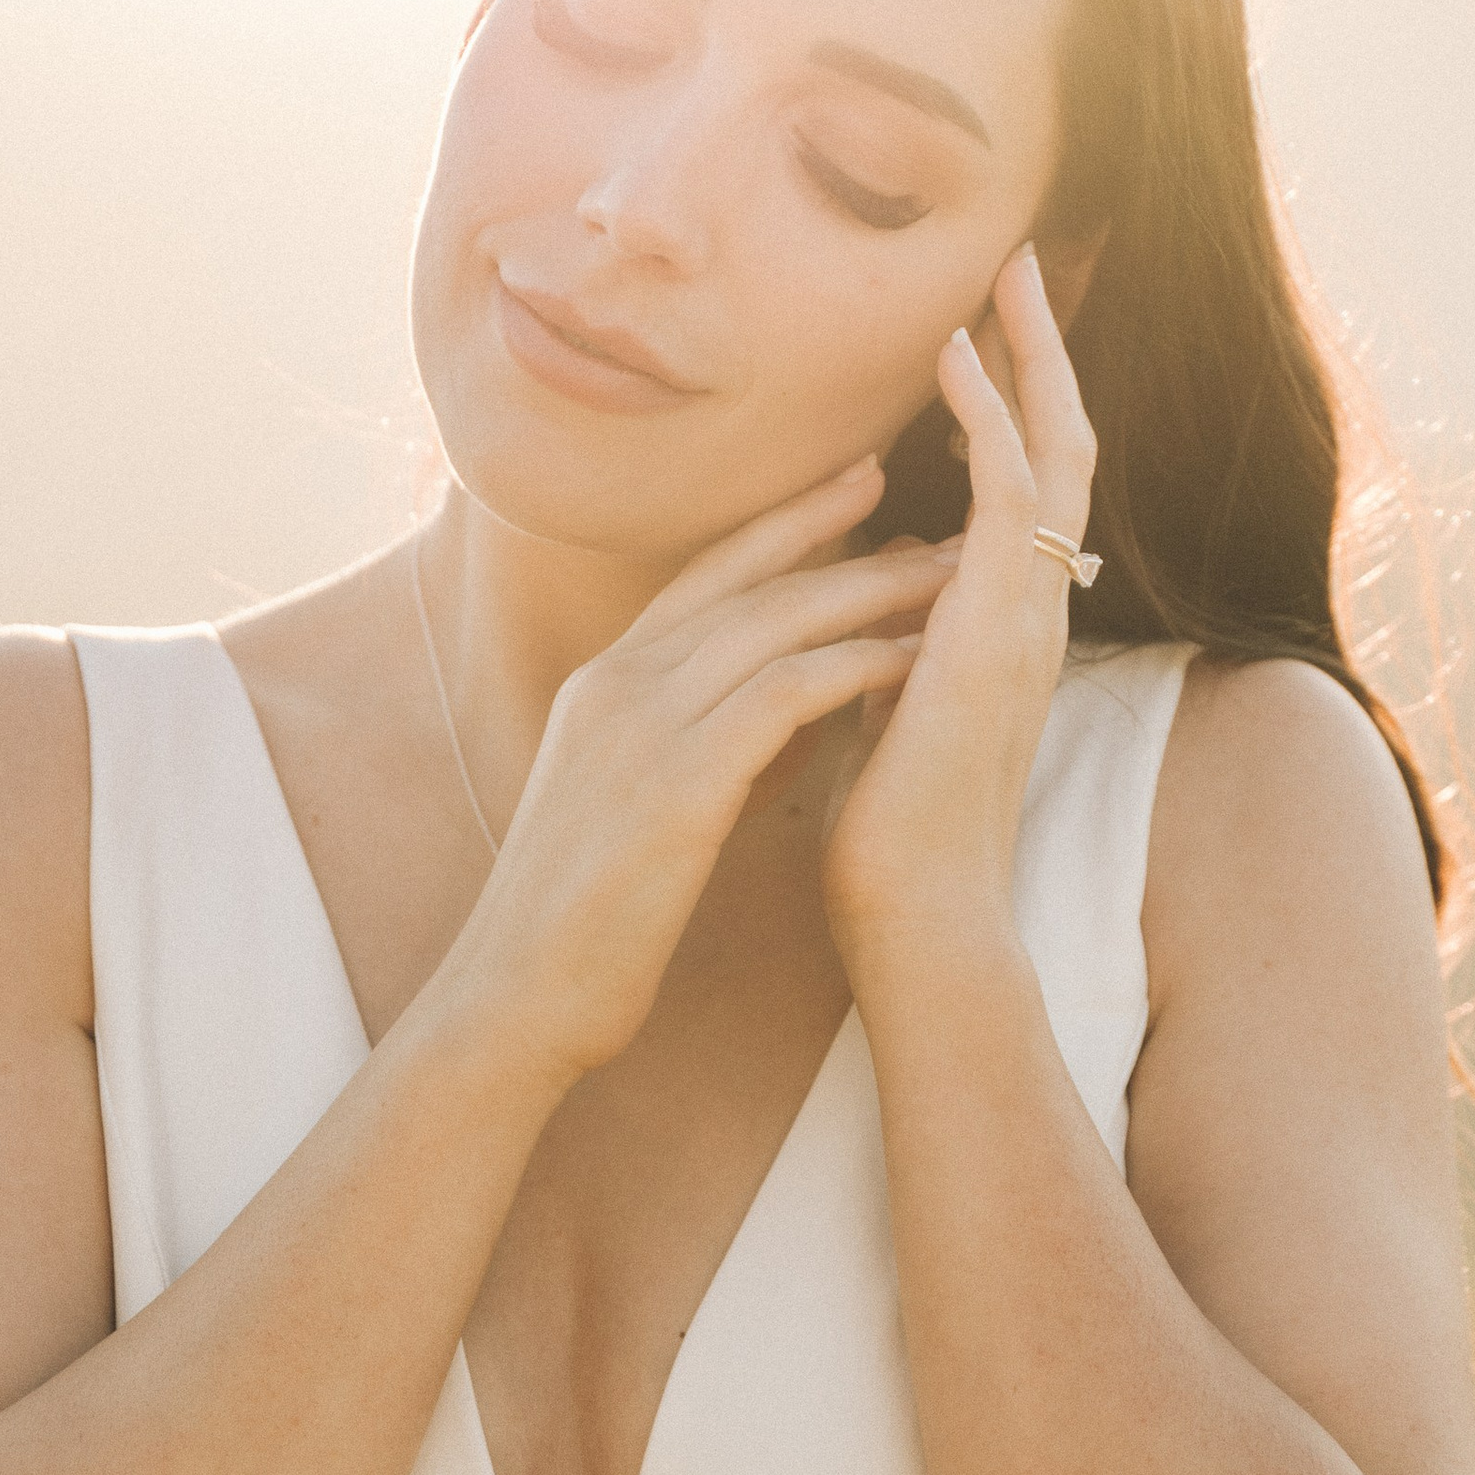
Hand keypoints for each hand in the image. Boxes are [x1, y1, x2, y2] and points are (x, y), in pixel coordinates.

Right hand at [444, 460, 959, 1082]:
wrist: (520, 994)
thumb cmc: (586, 922)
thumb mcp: (641, 805)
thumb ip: (708, 746)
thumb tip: (793, 718)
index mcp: (604, 683)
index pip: (708, 573)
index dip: (787, 522)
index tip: (857, 480)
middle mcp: (618, 683)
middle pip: (751, 580)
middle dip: (847, 536)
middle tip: (933, 510)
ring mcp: (640, 725)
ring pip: (776, 623)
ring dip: (874, 593)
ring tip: (954, 576)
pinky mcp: (675, 781)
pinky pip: (785, 694)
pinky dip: (857, 666)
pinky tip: (918, 659)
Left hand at [820, 245, 1097, 969]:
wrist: (914, 912)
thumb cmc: (890, 835)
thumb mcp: (889, 710)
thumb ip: (894, 648)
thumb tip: (863, 613)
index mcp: (1008, 627)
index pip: (1025, 488)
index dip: (1011, 405)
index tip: (977, 335)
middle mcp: (1034, 610)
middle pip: (1059, 448)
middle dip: (1041, 355)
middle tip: (1021, 263)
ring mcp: (1028, 616)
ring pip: (1052, 450)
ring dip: (1028, 357)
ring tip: (1004, 274)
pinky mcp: (999, 626)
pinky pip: (1008, 493)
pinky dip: (985, 417)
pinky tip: (951, 359)